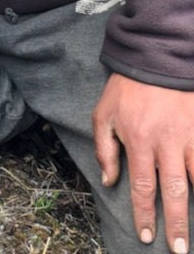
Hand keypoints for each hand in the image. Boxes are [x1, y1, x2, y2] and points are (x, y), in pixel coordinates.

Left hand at [93, 73, 193, 251]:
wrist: (155, 56)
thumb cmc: (127, 86)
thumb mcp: (104, 113)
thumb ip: (104, 148)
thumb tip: (109, 181)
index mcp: (138, 139)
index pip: (143, 186)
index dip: (145, 214)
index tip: (147, 236)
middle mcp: (165, 142)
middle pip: (173, 191)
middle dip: (177, 223)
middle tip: (179, 249)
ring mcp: (188, 135)